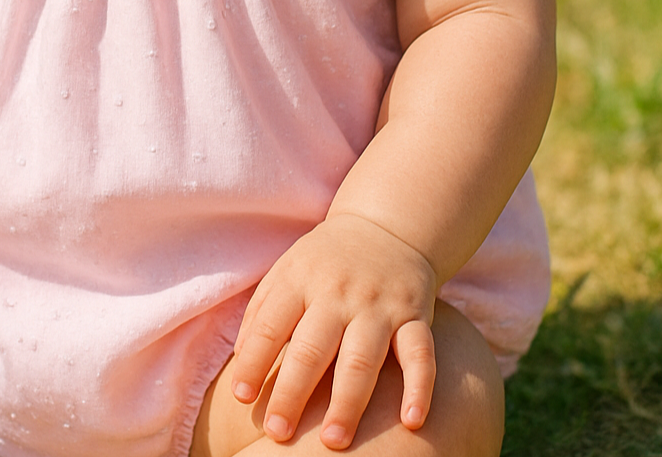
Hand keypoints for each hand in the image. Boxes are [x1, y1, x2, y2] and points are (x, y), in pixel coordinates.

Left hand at [231, 212, 437, 448]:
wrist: (386, 227)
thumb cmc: (324, 262)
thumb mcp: (286, 271)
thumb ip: (261, 313)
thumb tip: (241, 365)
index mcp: (301, 280)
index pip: (271, 324)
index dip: (254, 360)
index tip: (241, 397)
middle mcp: (338, 292)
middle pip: (313, 347)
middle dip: (294, 392)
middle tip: (278, 433)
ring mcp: (379, 304)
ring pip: (362, 358)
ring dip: (347, 402)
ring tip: (333, 442)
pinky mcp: (415, 315)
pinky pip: (419, 354)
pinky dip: (418, 388)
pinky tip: (411, 422)